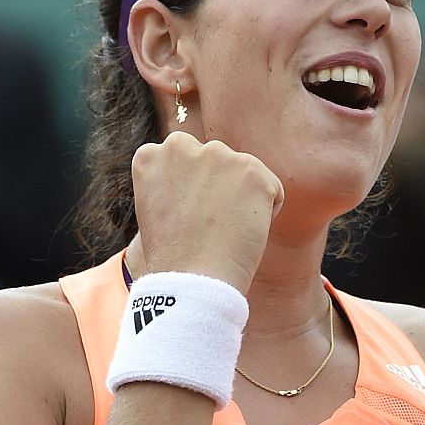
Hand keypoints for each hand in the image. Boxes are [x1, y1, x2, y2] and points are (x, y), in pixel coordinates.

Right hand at [131, 130, 283, 292]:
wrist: (192, 278)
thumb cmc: (176, 256)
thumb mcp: (160, 209)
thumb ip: (176, 182)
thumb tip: (205, 178)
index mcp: (151, 154)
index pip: (186, 160)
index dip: (192, 194)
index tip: (187, 219)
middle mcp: (180, 146)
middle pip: (217, 162)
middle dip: (219, 188)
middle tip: (208, 226)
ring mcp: (217, 154)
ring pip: (244, 175)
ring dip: (243, 200)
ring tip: (224, 231)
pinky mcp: (251, 169)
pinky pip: (272, 191)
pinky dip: (267, 214)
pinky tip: (244, 233)